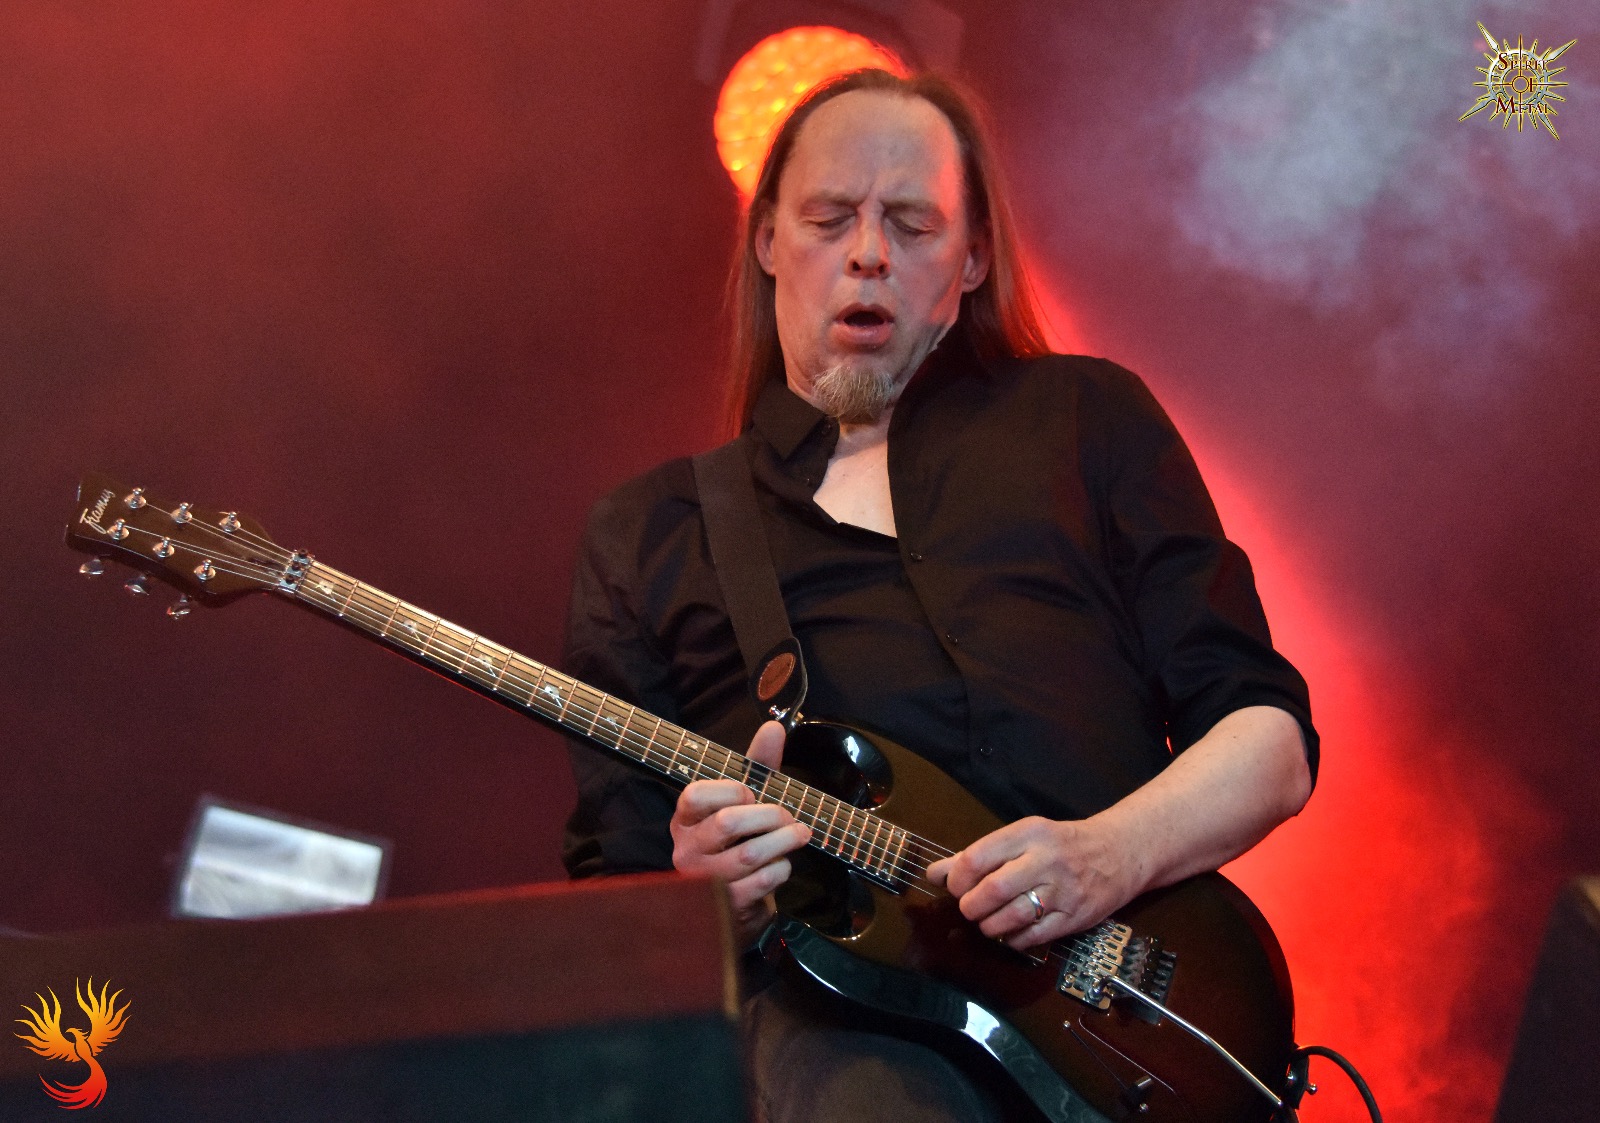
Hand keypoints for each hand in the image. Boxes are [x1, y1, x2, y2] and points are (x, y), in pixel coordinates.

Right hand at [670, 720, 810, 945]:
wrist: (732, 903)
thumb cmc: (737, 842)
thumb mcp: (744, 800)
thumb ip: (757, 764)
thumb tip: (774, 726)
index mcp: (683, 820)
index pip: (696, 795)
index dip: (732, 790)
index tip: (752, 795)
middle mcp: (685, 850)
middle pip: (728, 822)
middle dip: (770, 815)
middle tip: (789, 816)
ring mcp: (703, 882)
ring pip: (750, 854)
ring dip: (784, 841)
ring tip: (800, 834)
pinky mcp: (726, 907)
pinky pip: (762, 881)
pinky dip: (782, 868)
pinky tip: (783, 864)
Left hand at [924, 815, 1136, 950]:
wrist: (1119, 853)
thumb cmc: (1061, 844)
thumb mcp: (1023, 838)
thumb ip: (979, 855)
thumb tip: (934, 873)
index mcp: (1029, 834)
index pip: (978, 858)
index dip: (957, 878)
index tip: (955, 886)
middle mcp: (1046, 860)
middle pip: (993, 890)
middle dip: (971, 905)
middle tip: (969, 907)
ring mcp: (1063, 891)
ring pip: (1012, 917)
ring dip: (989, 925)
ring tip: (987, 921)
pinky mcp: (1074, 918)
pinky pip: (1033, 937)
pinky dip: (1012, 939)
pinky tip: (1010, 932)